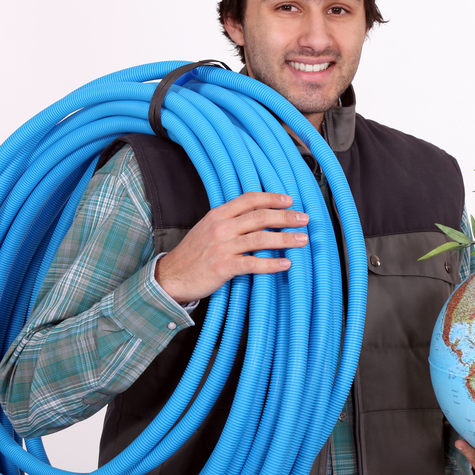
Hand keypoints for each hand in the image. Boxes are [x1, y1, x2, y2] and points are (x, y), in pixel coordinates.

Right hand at [154, 192, 308, 302]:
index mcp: (218, 215)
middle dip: (285, 217)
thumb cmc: (192, 254)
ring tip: (302, 240)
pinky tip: (286, 263)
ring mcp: (222, 247)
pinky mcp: (223, 267)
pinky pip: (253, 263)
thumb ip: (230, 221)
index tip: (289, 200)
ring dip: (285, 239)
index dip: (272, 198)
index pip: (249, 199)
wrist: (170, 276)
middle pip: (260, 217)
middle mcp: (221, 227)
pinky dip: (272, 264)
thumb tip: (258, 218)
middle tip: (304, 219)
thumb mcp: (207, 229)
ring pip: (260, 239)